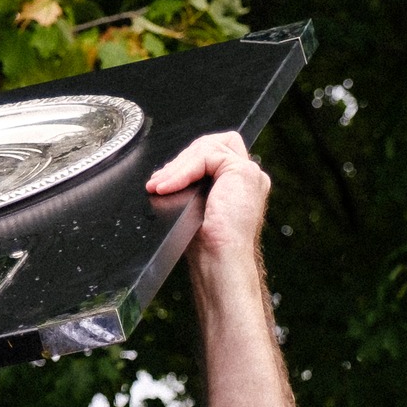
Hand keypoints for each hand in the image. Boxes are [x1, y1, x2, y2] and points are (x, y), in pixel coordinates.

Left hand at [145, 131, 272, 266]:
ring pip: (205, 148)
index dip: (188, 161)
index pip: (214, 154)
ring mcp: (248, 171)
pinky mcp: (242, 171)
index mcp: (241, 184)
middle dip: (179, 162)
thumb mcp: (196, 210)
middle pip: (209, 145)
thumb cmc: (208, 248)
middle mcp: (249, 175)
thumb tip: (166, 176)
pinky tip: (167, 187)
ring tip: (157, 186)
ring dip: (176, 167)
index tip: (165, 179)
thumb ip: (192, 189)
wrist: (220, 261)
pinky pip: (205, 158)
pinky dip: (182, 172)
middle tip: (157, 181)